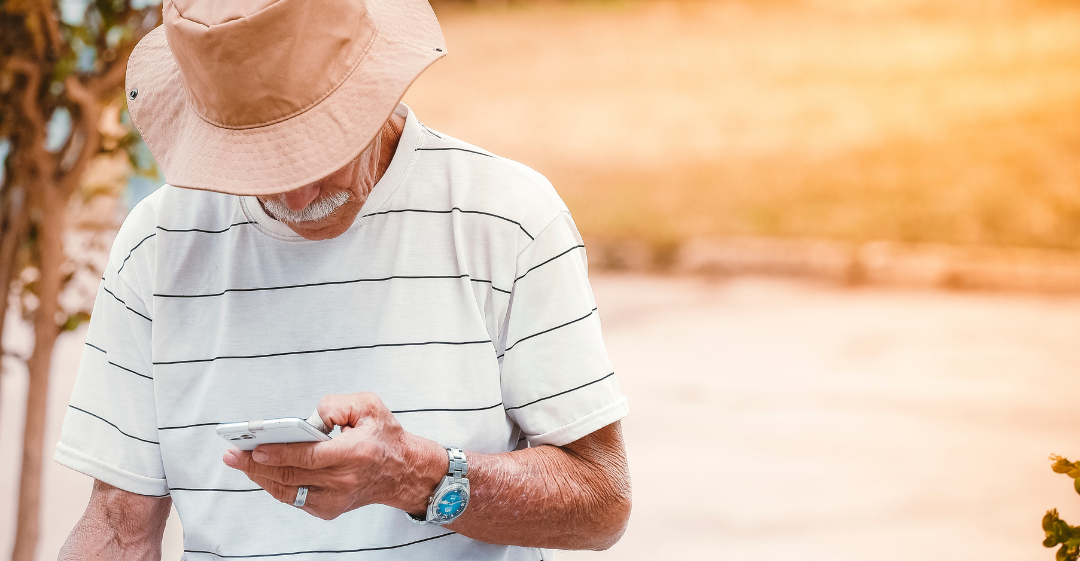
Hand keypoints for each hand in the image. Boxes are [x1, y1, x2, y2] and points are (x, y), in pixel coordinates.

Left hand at [222, 392, 445, 519]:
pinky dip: (276, 485)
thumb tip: (308, 418)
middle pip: (291, 475)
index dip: (278, 453)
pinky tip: (262, 472)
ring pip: (288, 490)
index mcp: (355, 453)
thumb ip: (336, 404)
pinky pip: (294, 498)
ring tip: (240, 462)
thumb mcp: (369, 406)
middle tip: (233, 454)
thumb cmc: (385, 436)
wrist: (404, 472)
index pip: (308, 456)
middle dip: (256, 465)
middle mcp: (344, 480)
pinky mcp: (329, 509)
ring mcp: (335, 499)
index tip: (254, 448)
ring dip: (260, 476)